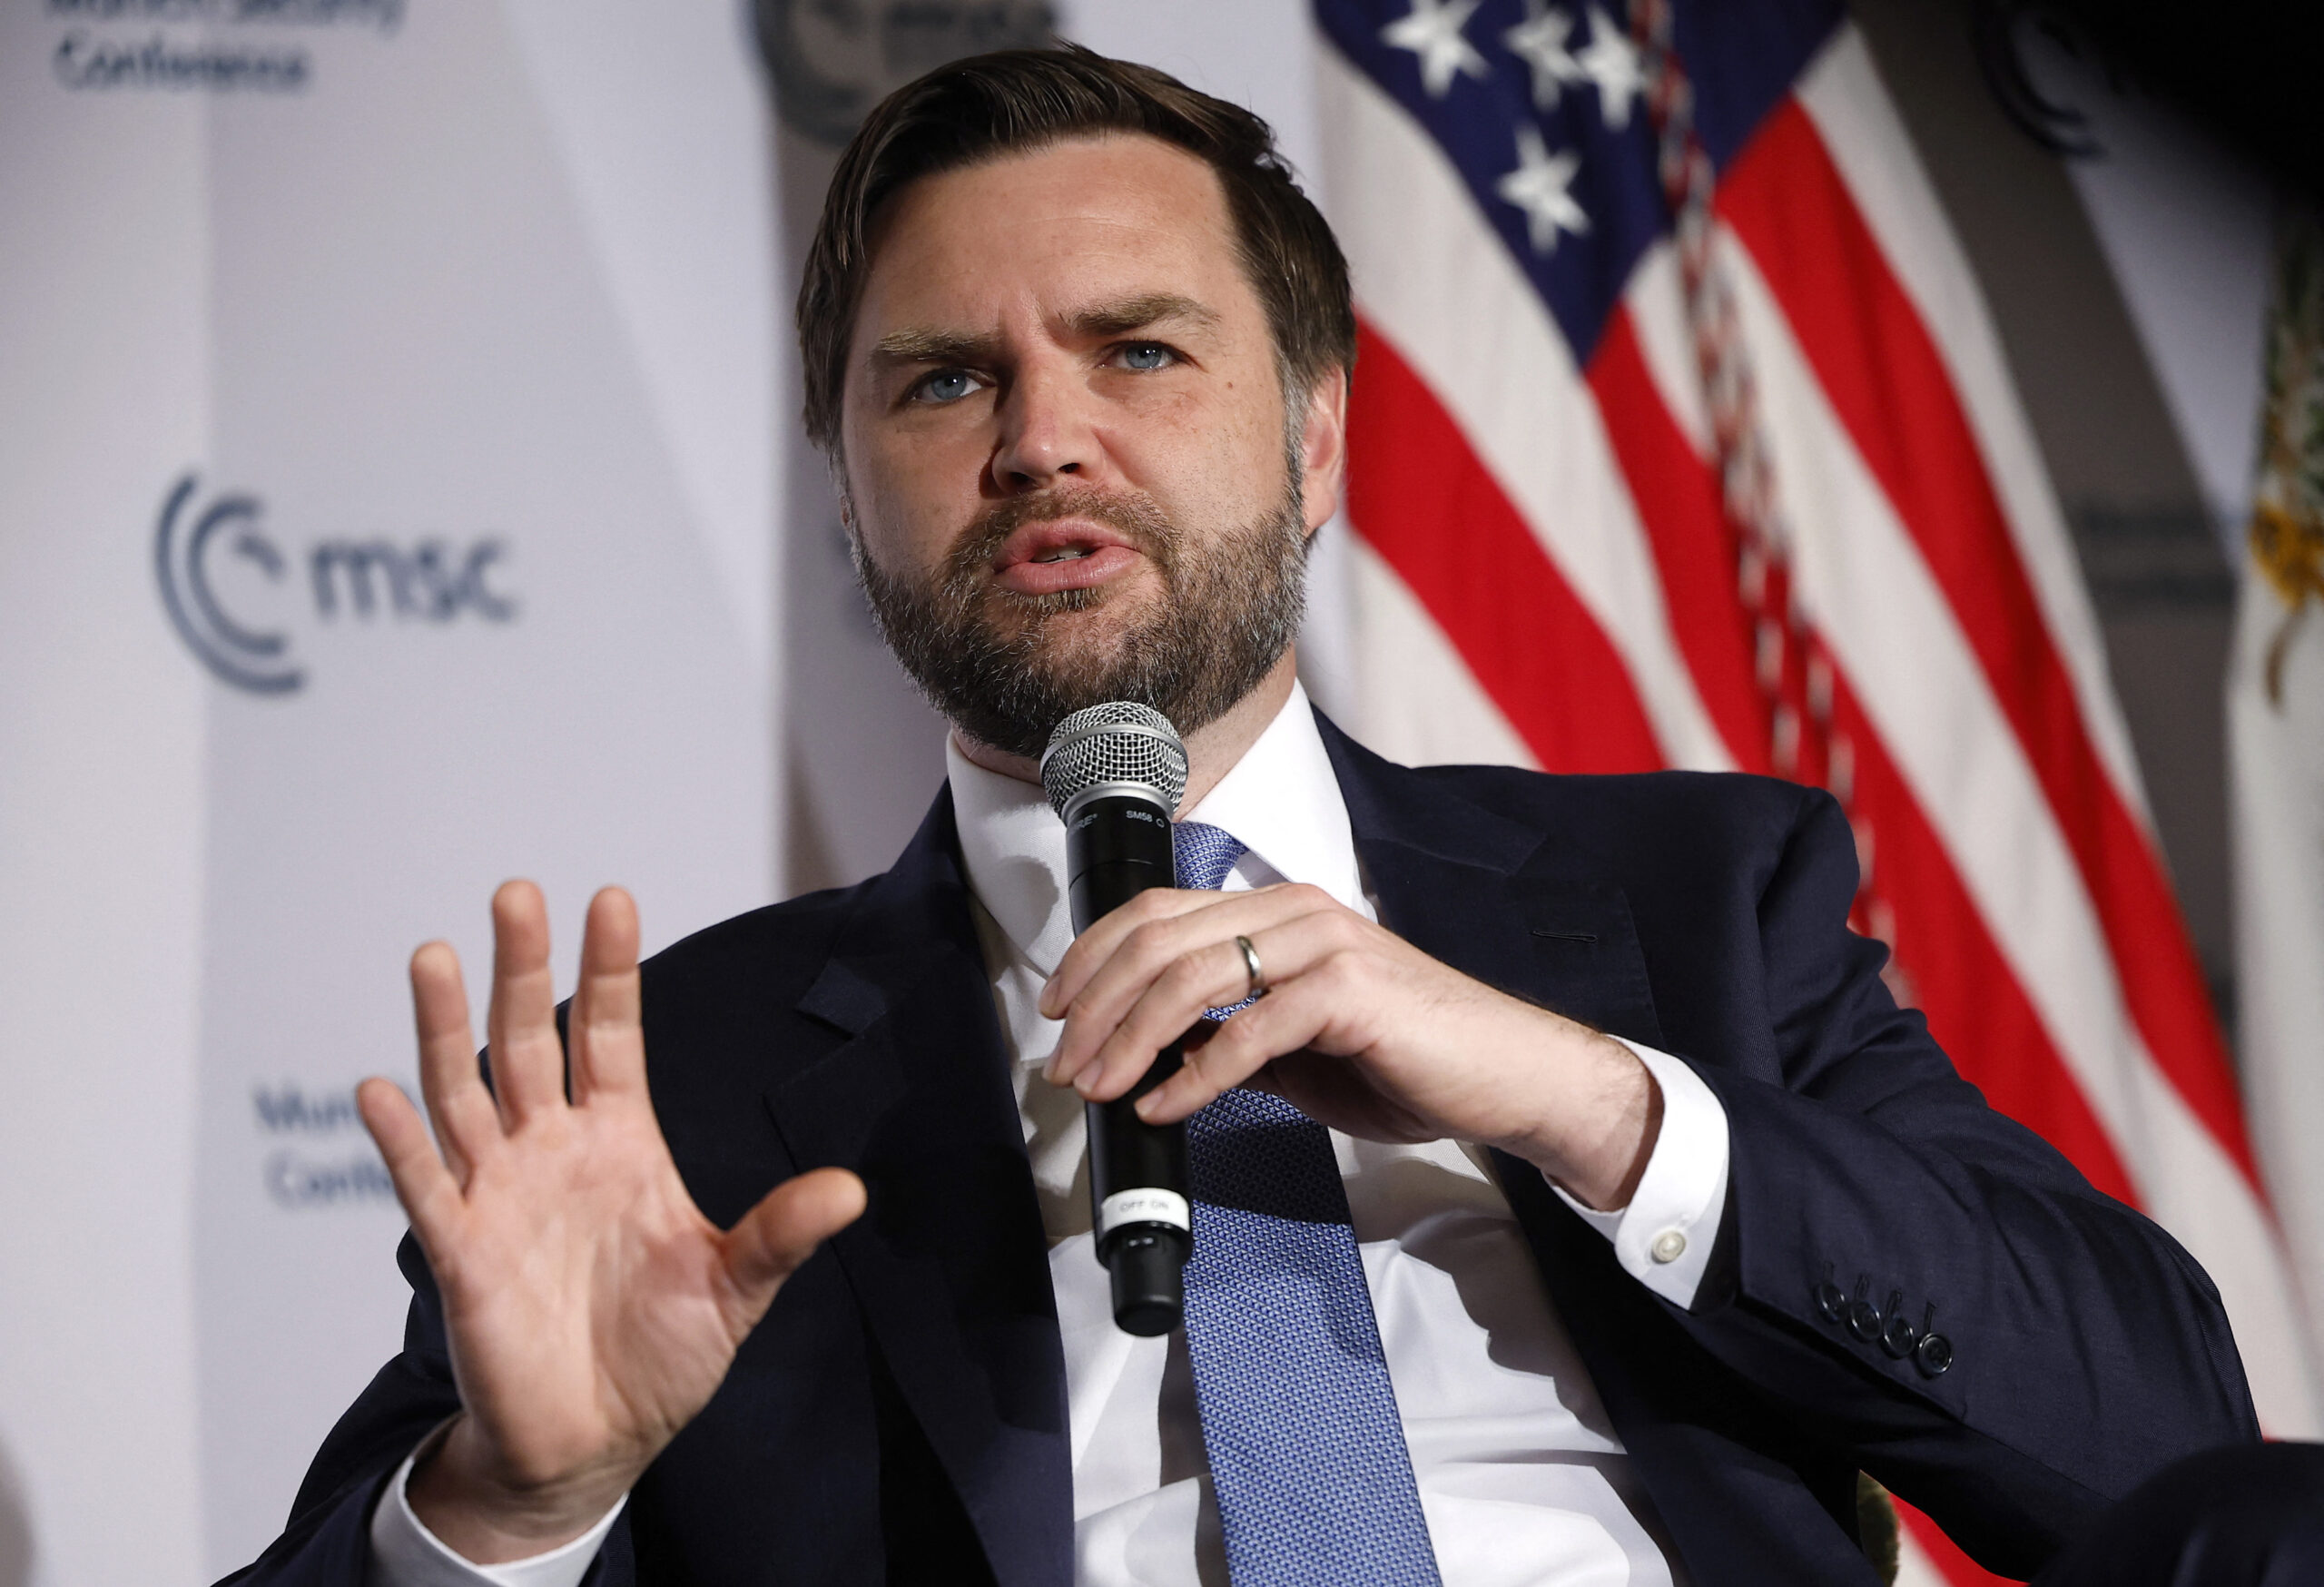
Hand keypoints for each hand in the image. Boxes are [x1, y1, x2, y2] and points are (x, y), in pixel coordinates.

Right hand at [357, 882, 864, 1561]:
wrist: (599, 1442)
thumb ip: (781, 1233)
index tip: (610, 898)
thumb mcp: (736, 1287)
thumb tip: (853, 1189)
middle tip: (516, 894)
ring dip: (446, 1027)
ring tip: (437, 955)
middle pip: (529, 1041)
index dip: (608, 971)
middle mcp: (553, 1150)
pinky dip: (399, 1140)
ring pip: (465, 1093)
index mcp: (622, 1141)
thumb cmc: (665, 1356)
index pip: (609, 1036)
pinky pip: (424, 1185)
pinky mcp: (460, 1251)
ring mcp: (500, 1193)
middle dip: (523, 969)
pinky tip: (379, 1088)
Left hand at [1037, 885, 1658, 1208]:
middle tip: (1066, 1065)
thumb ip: (1231, 1033)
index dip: (1094, 956)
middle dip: (1096, 1006)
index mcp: (1278, 910)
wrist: (1503, 1078)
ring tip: (1102, 1087)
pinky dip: (1194, 1075)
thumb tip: (1154, 1052)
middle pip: (1160, 939)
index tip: (1056, 1009)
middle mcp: (1295, 911)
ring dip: (1130, 1039)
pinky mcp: (1349, 990)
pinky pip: (1248, 1031)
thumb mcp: (1297, 1044)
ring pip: (1191, 977)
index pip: (1159, 911)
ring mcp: (1323, 944)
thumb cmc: (1406, 1060)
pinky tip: (1167, 1106)